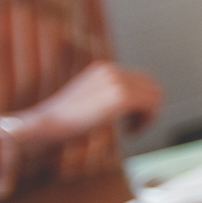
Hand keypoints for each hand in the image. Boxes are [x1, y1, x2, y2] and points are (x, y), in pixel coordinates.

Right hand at [22, 60, 162, 149]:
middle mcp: (112, 71)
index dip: (143, 100)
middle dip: (148, 108)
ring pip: (155, 97)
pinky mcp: (120, 97)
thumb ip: (108, 95)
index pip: (142, 79)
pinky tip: (130, 133)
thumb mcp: (89, 99)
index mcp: (105, 69)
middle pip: (152, 86)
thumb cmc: (64, 120)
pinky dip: (146, 122)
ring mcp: (117, 82)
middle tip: (134, 127)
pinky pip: (151, 107)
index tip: (131, 118)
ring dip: (148, 116)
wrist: (46, 124)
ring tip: (131, 130)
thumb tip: (135, 103)